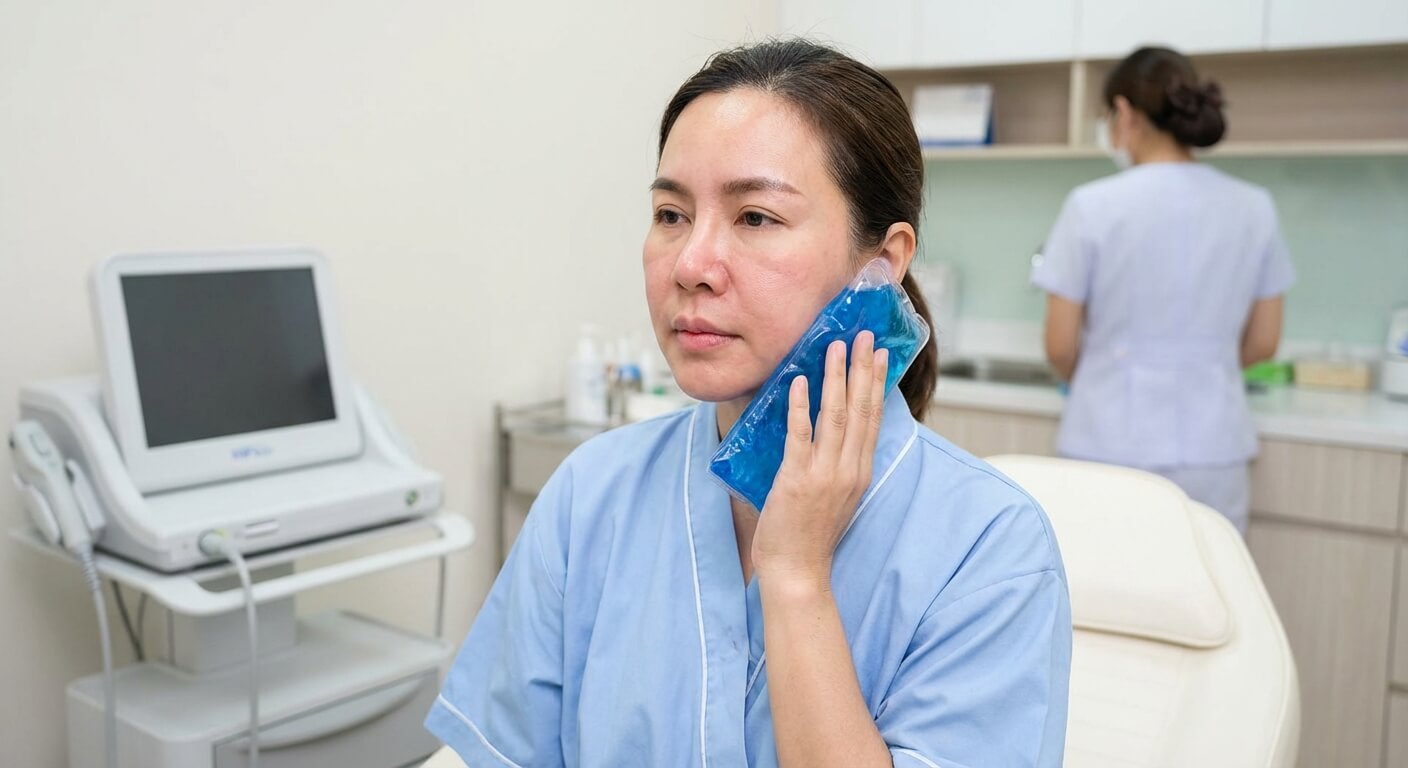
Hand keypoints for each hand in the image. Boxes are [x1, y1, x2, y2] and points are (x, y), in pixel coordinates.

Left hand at [752, 331, 889, 589]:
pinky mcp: (797, 479)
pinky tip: (801, 382)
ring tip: (836, 347)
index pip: (872, 419)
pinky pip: (800, 435)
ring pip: (835, 416)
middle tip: (864, 335)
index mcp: (860, 473)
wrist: (799, 573)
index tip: (878, 354)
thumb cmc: (811, 538)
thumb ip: (839, 467)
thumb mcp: (837, 498)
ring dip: (836, 379)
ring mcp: (824, 474)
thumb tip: (832, 435)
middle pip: (860, 410)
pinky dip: (802, 407)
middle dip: (862, 370)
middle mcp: (848, 470)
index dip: (876, 384)